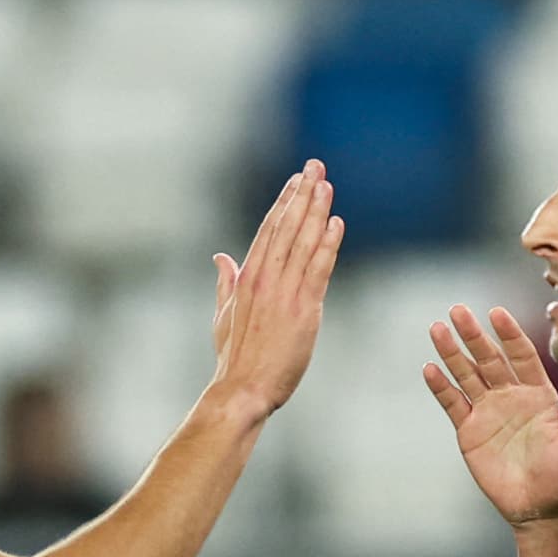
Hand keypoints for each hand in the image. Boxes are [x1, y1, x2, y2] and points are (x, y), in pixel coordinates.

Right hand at [208, 163, 344, 423]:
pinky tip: (336, 223)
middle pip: (287, 226)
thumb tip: (221, 258)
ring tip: (327, 186)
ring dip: (317, 211)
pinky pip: (318, 269)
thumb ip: (225, 283)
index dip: (284, 202)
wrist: (243, 388)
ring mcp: (284, 293)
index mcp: (247, 278)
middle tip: (315, 167)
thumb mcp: (222, 316)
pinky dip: (328, 244)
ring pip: (303, 242)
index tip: (296, 180)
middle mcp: (265, 279)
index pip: (269, 230)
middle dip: (302, 194)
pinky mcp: (303, 310)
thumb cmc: (234, 358)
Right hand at [427, 304, 557, 526]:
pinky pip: (453, 403)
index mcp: (538, 393)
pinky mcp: (470, 432)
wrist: (542, 509)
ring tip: (437, 329)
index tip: (496, 313)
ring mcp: (488, 412)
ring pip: (466, 375)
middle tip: (458, 310)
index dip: (509, 334)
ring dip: (452, 353)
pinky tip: (430, 369)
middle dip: (473, 335)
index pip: (520, 354)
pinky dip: (441, 387)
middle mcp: (510, 396)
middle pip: (488, 358)